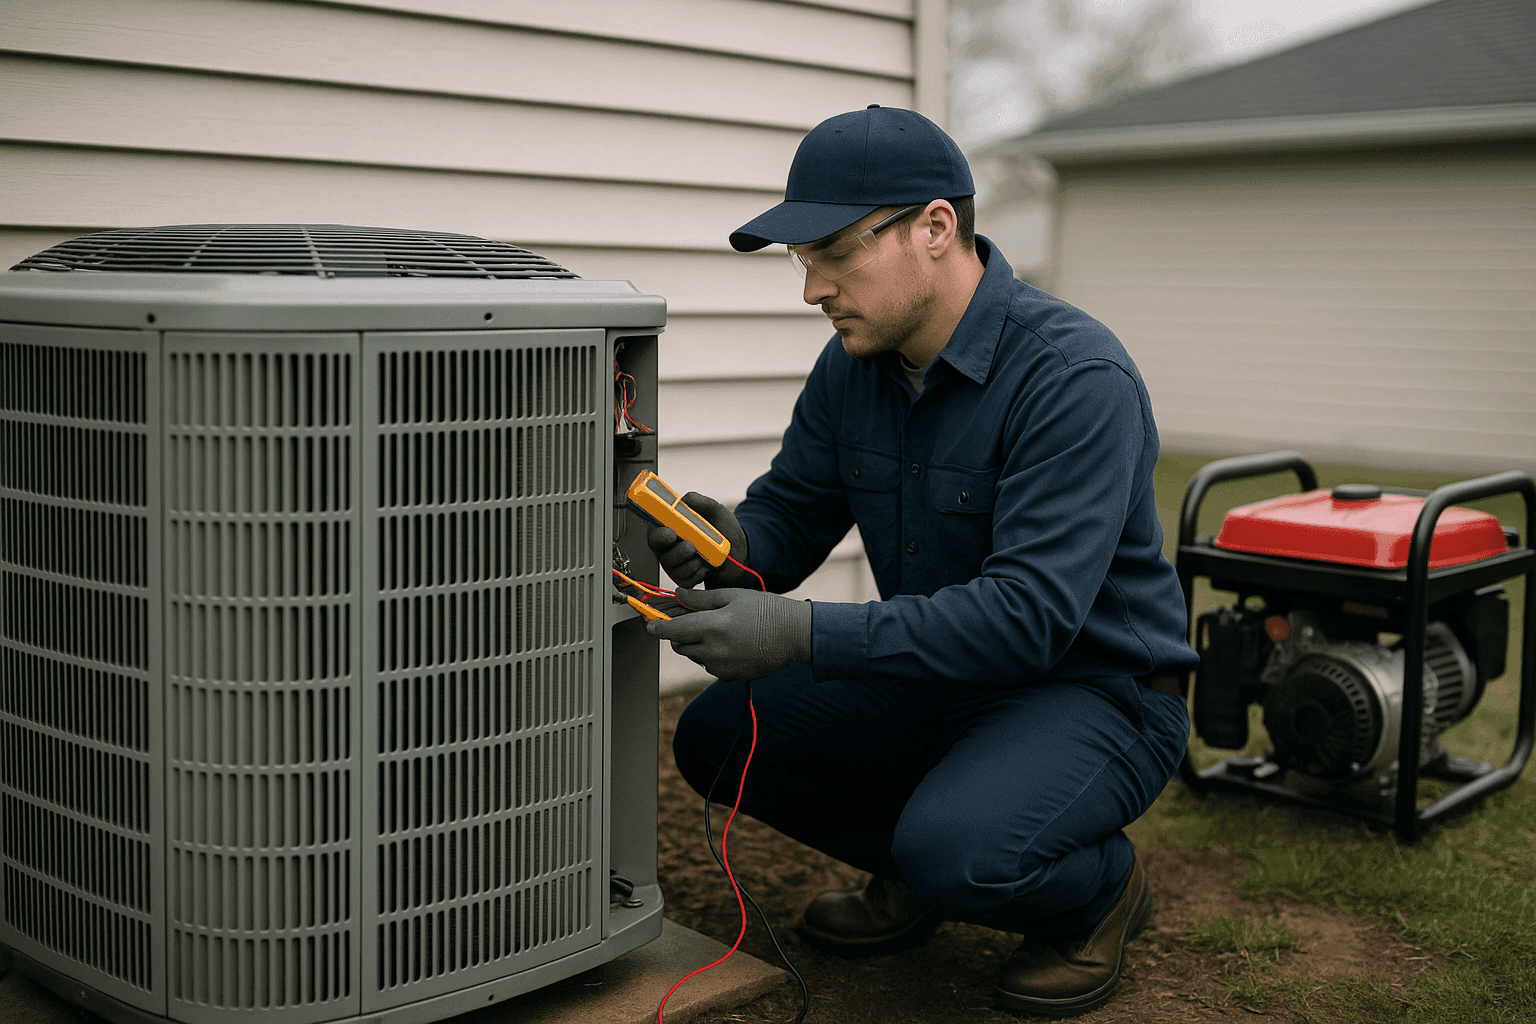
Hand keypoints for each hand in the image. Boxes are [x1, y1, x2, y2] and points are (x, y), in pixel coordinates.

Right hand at [645, 491, 750, 588]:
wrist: (740, 550)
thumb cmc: (724, 529)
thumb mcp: (715, 510)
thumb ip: (700, 502)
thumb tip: (685, 499)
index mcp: (671, 529)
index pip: (655, 534)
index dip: (659, 535)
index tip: (670, 533)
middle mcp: (669, 548)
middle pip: (661, 553)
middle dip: (677, 551)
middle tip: (691, 546)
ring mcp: (676, 565)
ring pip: (676, 567)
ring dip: (694, 560)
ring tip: (707, 553)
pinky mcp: (685, 579)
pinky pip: (688, 578)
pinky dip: (700, 571)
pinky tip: (707, 565)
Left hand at [647, 588, 811, 680]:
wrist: (793, 635)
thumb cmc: (766, 610)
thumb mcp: (732, 596)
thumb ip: (701, 599)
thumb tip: (678, 597)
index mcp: (712, 627)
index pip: (672, 631)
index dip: (657, 628)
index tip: (649, 625)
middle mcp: (713, 650)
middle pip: (679, 645)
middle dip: (681, 634)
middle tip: (696, 621)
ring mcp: (721, 666)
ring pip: (694, 656)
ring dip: (697, 645)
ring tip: (721, 631)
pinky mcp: (729, 676)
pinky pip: (710, 666)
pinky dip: (712, 656)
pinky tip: (731, 644)